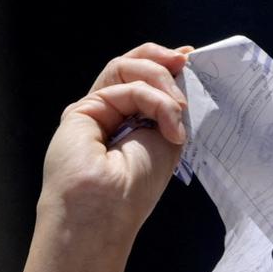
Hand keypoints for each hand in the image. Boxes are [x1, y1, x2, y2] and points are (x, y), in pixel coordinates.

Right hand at [37, 42, 193, 240]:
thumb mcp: (167, 143)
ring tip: (178, 106)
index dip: (166, 67)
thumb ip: (169, 112)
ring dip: (159, 78)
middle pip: (130, 66)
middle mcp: (110, 115)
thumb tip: (179, 85)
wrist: (103, 213)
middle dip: (161, 58)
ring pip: (124, 68)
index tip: (191, 60)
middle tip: (186, 60)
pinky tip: (169, 122)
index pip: (145, 83)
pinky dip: (152, 99)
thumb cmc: (133, 192)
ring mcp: (94, 111)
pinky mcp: (81, 110)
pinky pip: (122, 86)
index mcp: (129, 125)